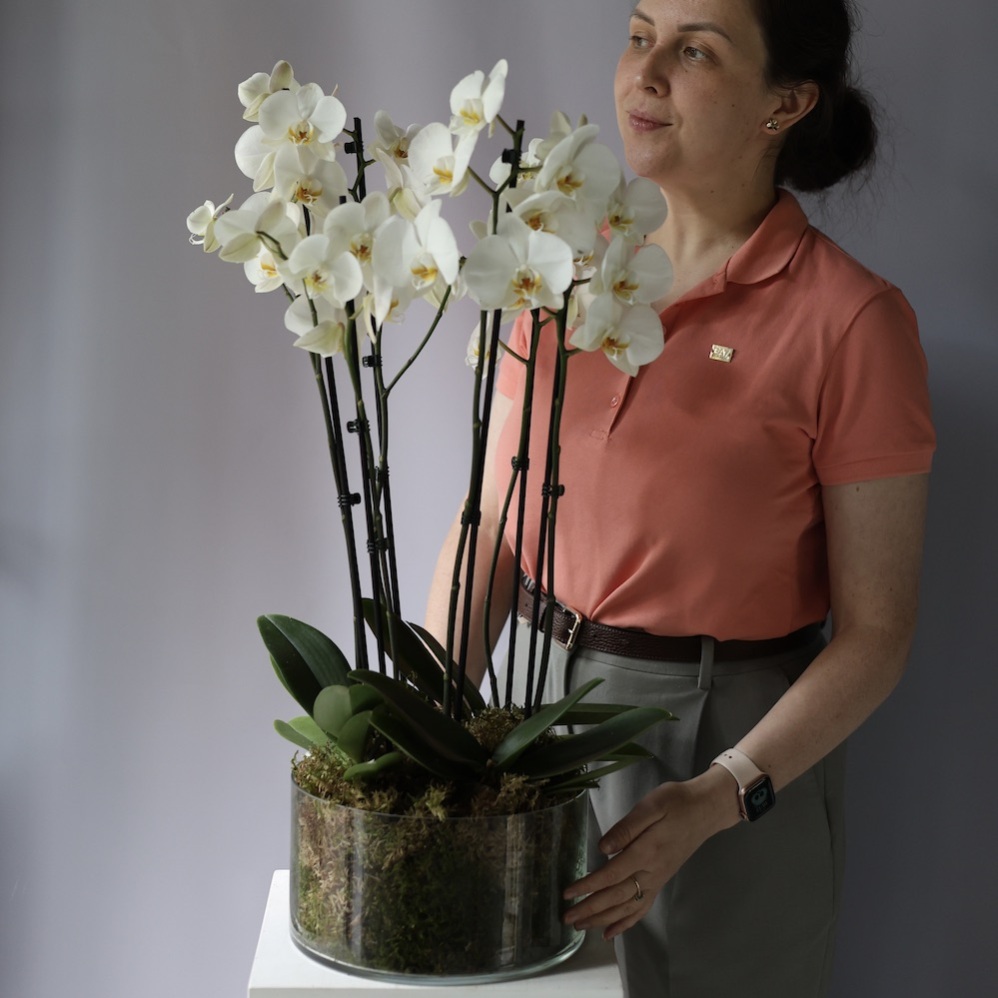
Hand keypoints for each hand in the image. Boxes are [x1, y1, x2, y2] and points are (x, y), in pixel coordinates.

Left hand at [563, 766, 739, 938]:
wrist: (705, 810)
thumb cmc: (676, 802)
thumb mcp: (651, 805)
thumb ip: (626, 828)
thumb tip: (603, 848)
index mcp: (647, 851)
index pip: (612, 874)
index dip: (588, 886)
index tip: (568, 893)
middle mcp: (652, 872)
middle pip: (617, 896)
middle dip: (590, 909)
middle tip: (567, 918)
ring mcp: (658, 879)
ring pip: (628, 906)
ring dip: (603, 918)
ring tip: (581, 926)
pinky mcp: (661, 880)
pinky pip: (642, 907)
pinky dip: (626, 922)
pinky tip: (611, 931)